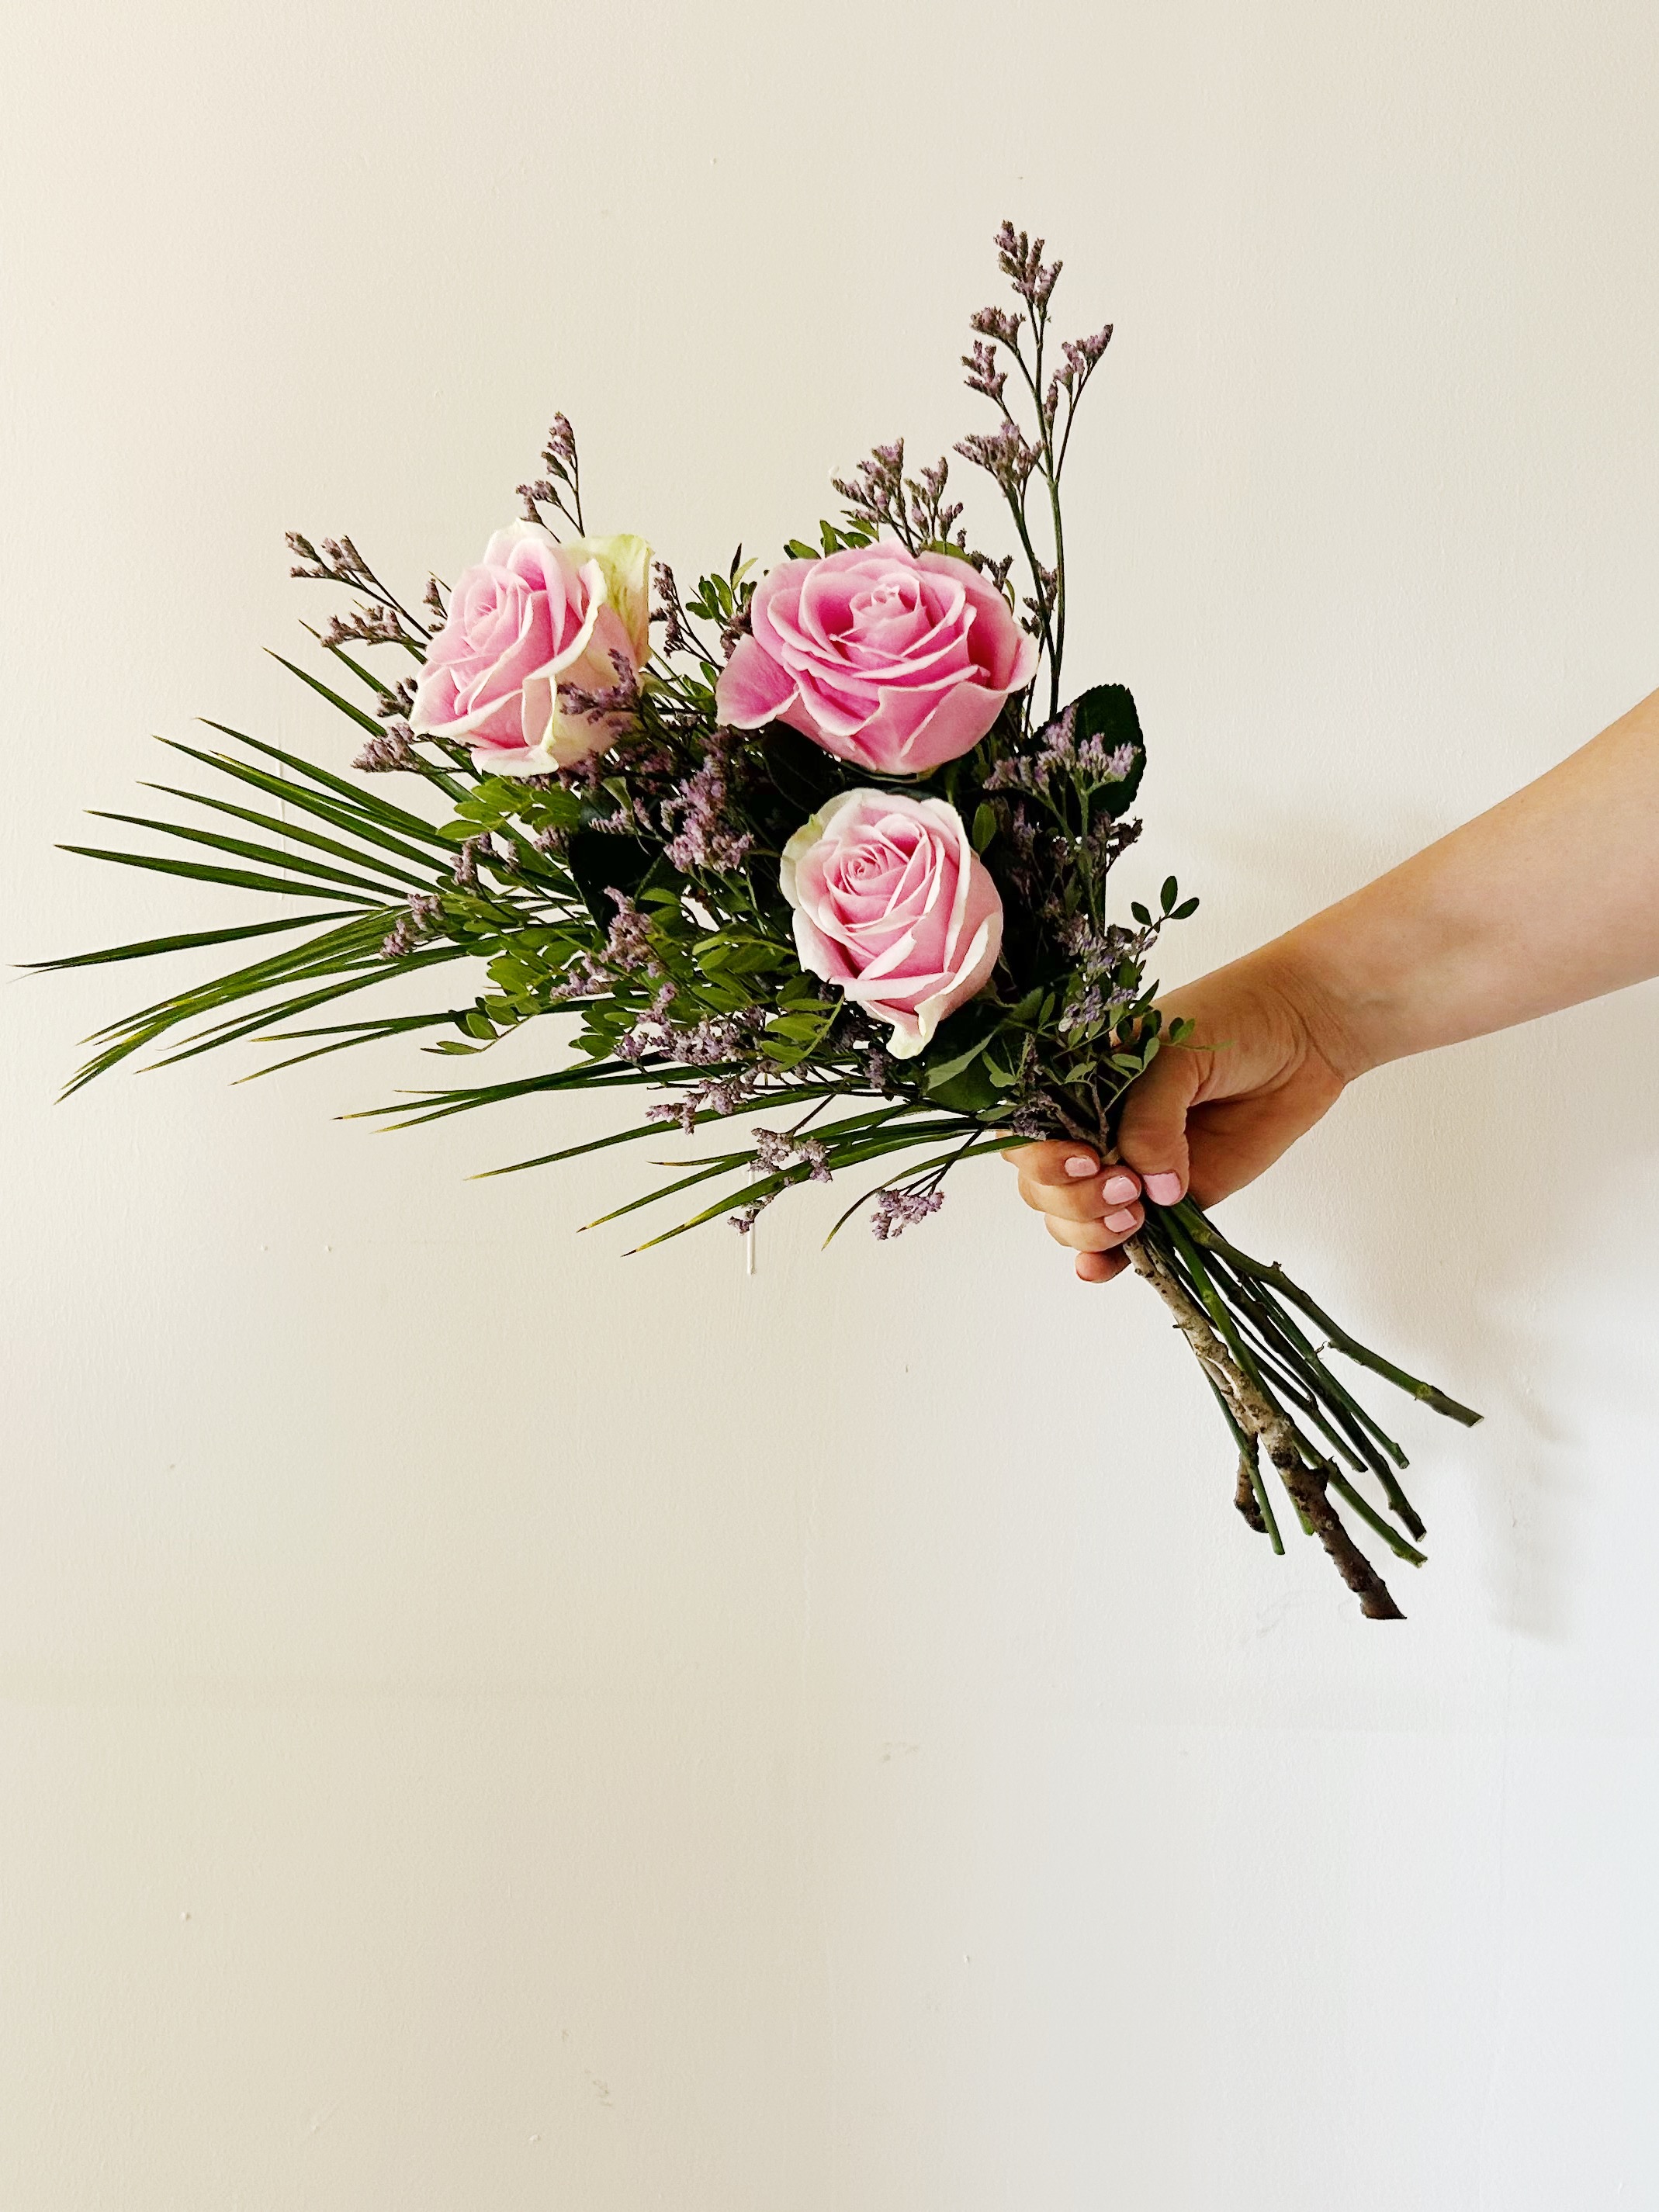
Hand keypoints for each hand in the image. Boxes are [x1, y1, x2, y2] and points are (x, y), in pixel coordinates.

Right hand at [1007, 947, 1352, 1281]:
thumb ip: (1151, 1119)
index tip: (1084, 1160)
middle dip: (1072, 1199)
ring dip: (1089, 1231)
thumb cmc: (1233, 1018)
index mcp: (1075, 1080)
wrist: (1304, 1030)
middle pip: (1041, 1185)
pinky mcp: (1171, 1197)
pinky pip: (1126, 1240)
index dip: (1040, 1157)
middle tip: (1127, 1187)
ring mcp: (1129, 1165)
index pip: (1024, 1131)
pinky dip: (1107, 1261)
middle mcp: (1091, 1125)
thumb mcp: (1174, 1054)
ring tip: (1136, 1217)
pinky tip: (1103, 1268)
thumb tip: (1152, 1189)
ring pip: (1072, 1218)